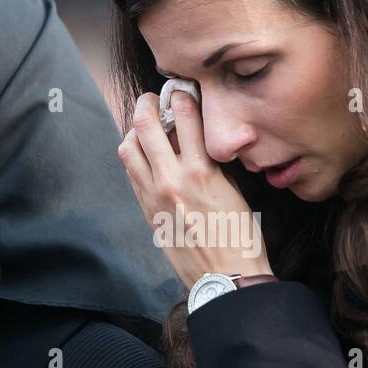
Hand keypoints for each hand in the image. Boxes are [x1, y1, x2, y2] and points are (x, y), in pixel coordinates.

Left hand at [117, 89, 272, 288]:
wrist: (225, 279)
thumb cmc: (240, 238)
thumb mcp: (234, 191)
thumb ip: (211, 162)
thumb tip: (195, 139)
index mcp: (202, 171)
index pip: (185, 114)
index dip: (182, 94)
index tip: (182, 89)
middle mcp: (172, 180)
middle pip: (144, 124)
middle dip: (147, 103)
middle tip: (153, 98)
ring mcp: (154, 196)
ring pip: (128, 148)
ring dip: (135, 131)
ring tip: (146, 128)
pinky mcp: (147, 212)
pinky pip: (132, 174)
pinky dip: (136, 157)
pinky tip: (147, 156)